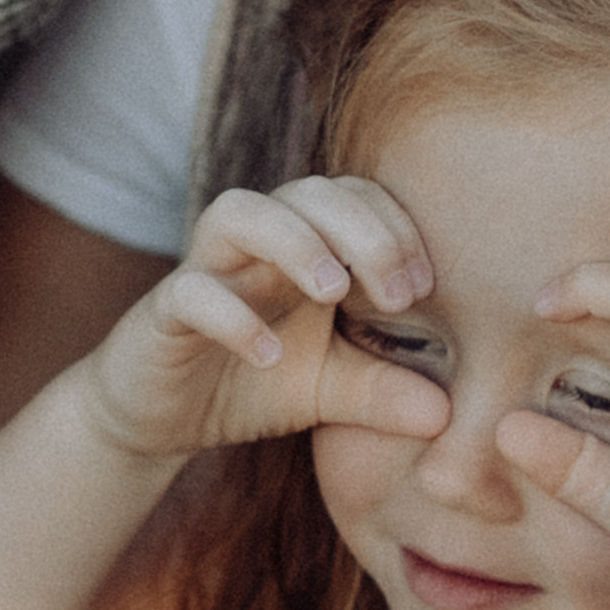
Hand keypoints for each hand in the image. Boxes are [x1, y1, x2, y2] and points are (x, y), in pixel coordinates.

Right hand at [78, 179, 450, 462]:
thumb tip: (448, 416)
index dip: (394, 227)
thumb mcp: (328, 394)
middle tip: (400, 295)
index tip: (426, 288)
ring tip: (333, 292)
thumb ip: (383, 395)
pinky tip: (267, 354)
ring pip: (239, 214)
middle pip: (307, 192)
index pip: (354, 197)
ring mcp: (206, 271)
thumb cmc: (250, 384)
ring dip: (294, 242)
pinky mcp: (163, 313)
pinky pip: (190, 293)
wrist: (161, 416)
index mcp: (302, 247)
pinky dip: (231, 316)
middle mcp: (255, 245)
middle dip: (362, 230)